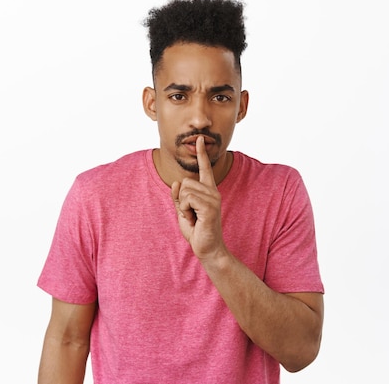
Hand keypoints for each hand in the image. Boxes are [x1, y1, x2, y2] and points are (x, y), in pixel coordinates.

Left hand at [171, 136, 224, 258]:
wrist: (207, 248)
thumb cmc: (197, 230)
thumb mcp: (183, 211)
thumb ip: (178, 196)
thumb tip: (175, 183)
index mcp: (208, 191)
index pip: (205, 169)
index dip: (202, 154)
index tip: (200, 139)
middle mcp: (213, 192)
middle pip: (184, 182)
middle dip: (181, 200)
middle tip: (190, 214)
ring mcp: (213, 198)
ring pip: (185, 190)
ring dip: (183, 206)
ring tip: (193, 218)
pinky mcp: (210, 207)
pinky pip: (187, 199)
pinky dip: (185, 210)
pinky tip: (194, 219)